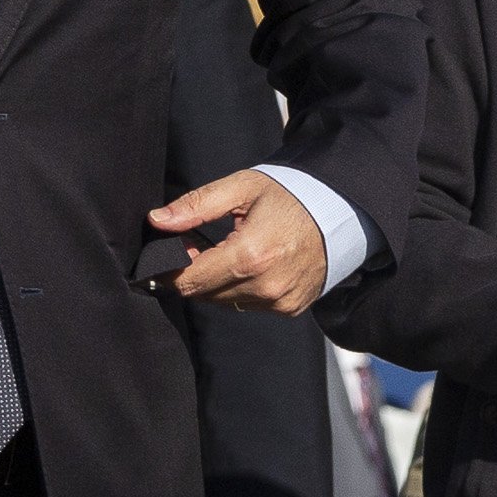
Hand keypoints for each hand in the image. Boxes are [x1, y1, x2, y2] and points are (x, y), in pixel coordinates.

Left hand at [147, 170, 327, 316]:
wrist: (340, 210)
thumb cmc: (288, 194)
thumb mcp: (240, 188)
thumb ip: (195, 206)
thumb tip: (157, 220)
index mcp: (250, 256)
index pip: (189, 280)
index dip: (170, 268)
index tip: (171, 248)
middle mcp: (266, 287)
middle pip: (205, 294)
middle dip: (193, 272)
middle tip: (200, 242)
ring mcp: (280, 301)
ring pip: (225, 302)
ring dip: (217, 281)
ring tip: (229, 249)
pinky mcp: (291, 308)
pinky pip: (249, 304)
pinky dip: (241, 287)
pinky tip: (251, 262)